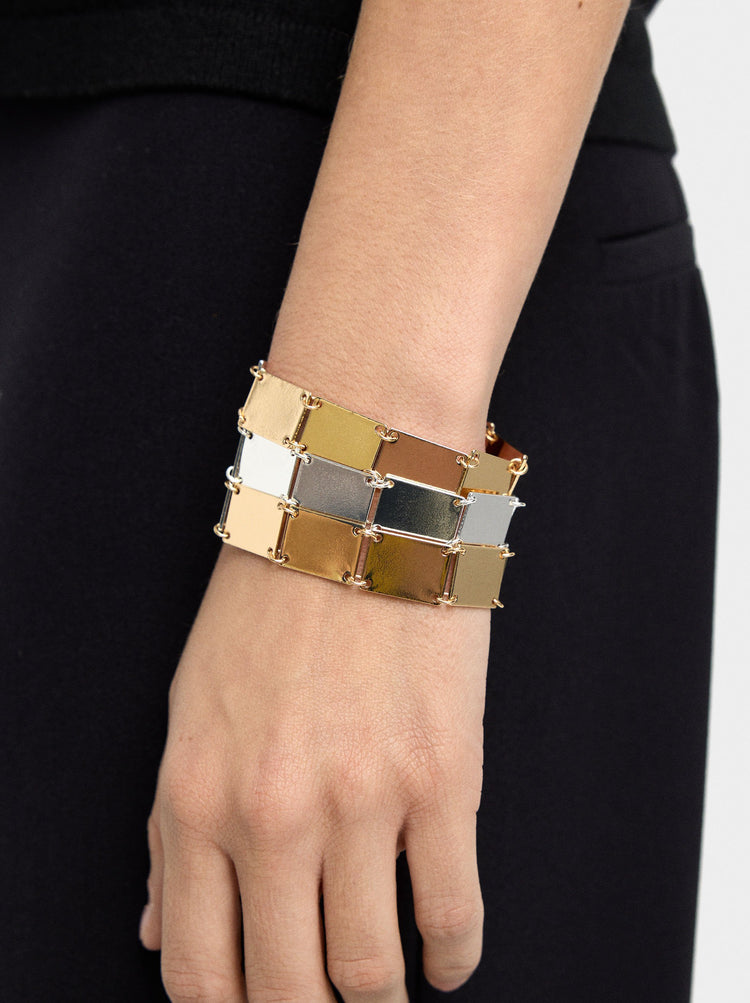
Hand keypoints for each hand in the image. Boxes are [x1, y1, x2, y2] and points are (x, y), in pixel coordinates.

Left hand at [140, 541, 489, 1001]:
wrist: (353, 518)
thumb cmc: (265, 610)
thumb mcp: (189, 714)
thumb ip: (169, 837)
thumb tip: (161, 934)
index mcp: (197, 801)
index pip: (201, 974)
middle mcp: (274, 816)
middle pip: (288, 990)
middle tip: (322, 1002)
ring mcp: (364, 802)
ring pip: (371, 972)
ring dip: (377, 998)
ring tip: (381, 986)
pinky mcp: (443, 780)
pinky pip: (452, 914)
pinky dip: (452, 958)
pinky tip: (445, 961)